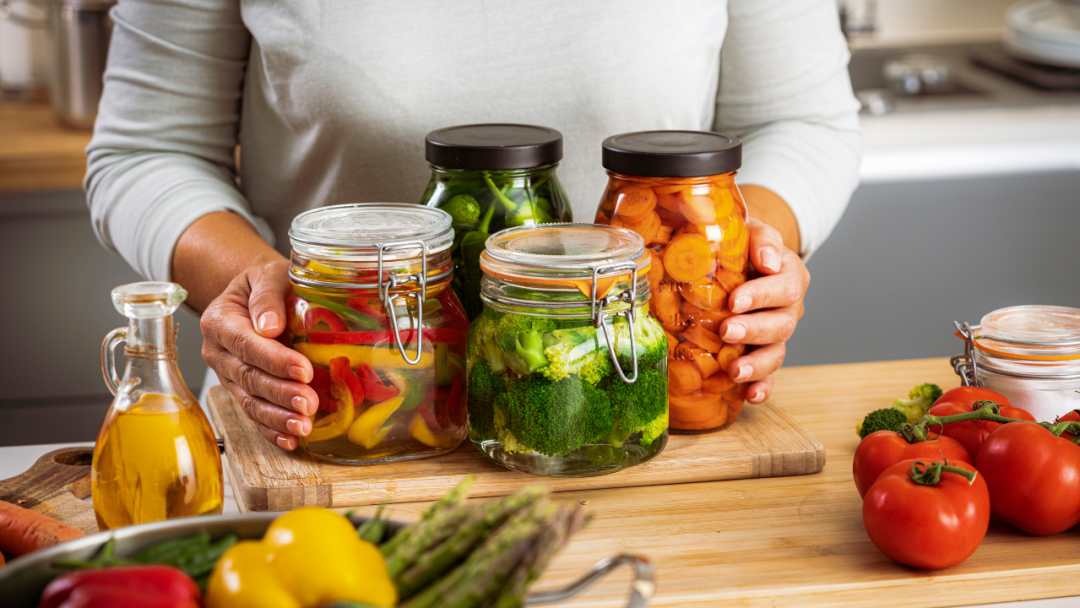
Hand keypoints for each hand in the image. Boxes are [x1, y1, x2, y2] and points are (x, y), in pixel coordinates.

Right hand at [200, 259, 317, 449]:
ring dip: (277, 417)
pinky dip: (272, 430)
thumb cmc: (267, 282)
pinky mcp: (241, 392)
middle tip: (308, 403)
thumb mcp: (267, 274)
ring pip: (250, 401)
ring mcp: (228, 376)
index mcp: (220, 320)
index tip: (302, 370)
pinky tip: (291, 440)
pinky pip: (254, 415)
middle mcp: (218, 352)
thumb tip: (269, 326)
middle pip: (247, 377)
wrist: (260, 293)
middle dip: (280, 393)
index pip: (245, 344)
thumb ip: (268, 295)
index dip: (273, 360)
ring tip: (303, 425)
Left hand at [718, 218, 809, 403]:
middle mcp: (788, 308)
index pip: (785, 288)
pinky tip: (750, 396)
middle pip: (782, 324)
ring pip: (777, 352)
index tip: (736, 301)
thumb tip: (768, 260)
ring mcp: (777, 334)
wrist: (736, 257)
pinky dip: (762, 386)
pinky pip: (769, 374)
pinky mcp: (763, 352)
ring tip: (735, 371)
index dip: (762, 296)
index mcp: (790, 276)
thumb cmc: (742, 244)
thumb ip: (762, 238)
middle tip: (727, 331)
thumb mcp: (752, 230)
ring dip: (758, 364)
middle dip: (754, 331)